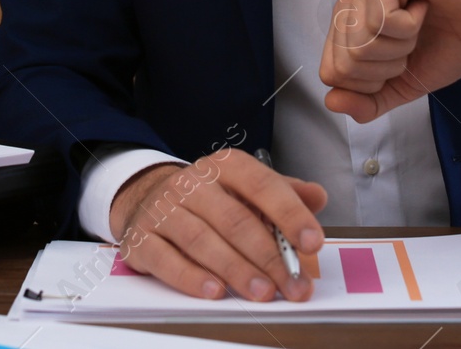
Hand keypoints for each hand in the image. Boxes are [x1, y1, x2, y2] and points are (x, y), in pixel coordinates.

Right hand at [109, 149, 326, 301]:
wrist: (145, 198)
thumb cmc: (208, 199)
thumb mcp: (245, 188)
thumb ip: (283, 193)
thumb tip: (318, 196)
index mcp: (226, 167)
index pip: (262, 185)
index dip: (290, 214)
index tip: (312, 241)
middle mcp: (192, 183)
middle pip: (234, 220)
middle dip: (268, 256)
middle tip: (292, 284)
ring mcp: (164, 209)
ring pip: (203, 241)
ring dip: (236, 270)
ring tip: (262, 292)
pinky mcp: (141, 237)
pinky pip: (166, 260)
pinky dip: (191, 278)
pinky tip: (215, 291)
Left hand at [319, 0, 460, 122]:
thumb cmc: (449, 41)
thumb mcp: (405, 83)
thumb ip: (369, 101)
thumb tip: (332, 103)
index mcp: (346, 25)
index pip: (331, 72)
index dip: (371, 83)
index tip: (401, 60)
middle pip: (345, 63)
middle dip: (389, 66)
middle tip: (413, 41)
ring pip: (361, 43)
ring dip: (402, 46)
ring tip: (419, 23)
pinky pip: (380, 20)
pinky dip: (410, 26)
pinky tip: (423, 7)